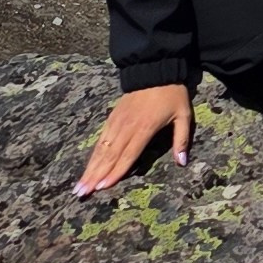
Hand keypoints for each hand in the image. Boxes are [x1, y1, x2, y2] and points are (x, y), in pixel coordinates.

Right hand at [77, 86, 193, 193]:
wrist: (154, 69)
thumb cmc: (172, 94)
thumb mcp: (183, 115)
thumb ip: (181, 139)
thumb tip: (182, 162)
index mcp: (144, 129)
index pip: (127, 155)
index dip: (115, 173)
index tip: (102, 188)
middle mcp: (127, 127)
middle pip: (109, 156)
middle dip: (94, 176)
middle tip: (81, 193)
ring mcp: (117, 122)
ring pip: (101, 149)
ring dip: (89, 168)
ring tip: (79, 185)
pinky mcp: (112, 117)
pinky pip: (100, 138)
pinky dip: (93, 154)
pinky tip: (87, 166)